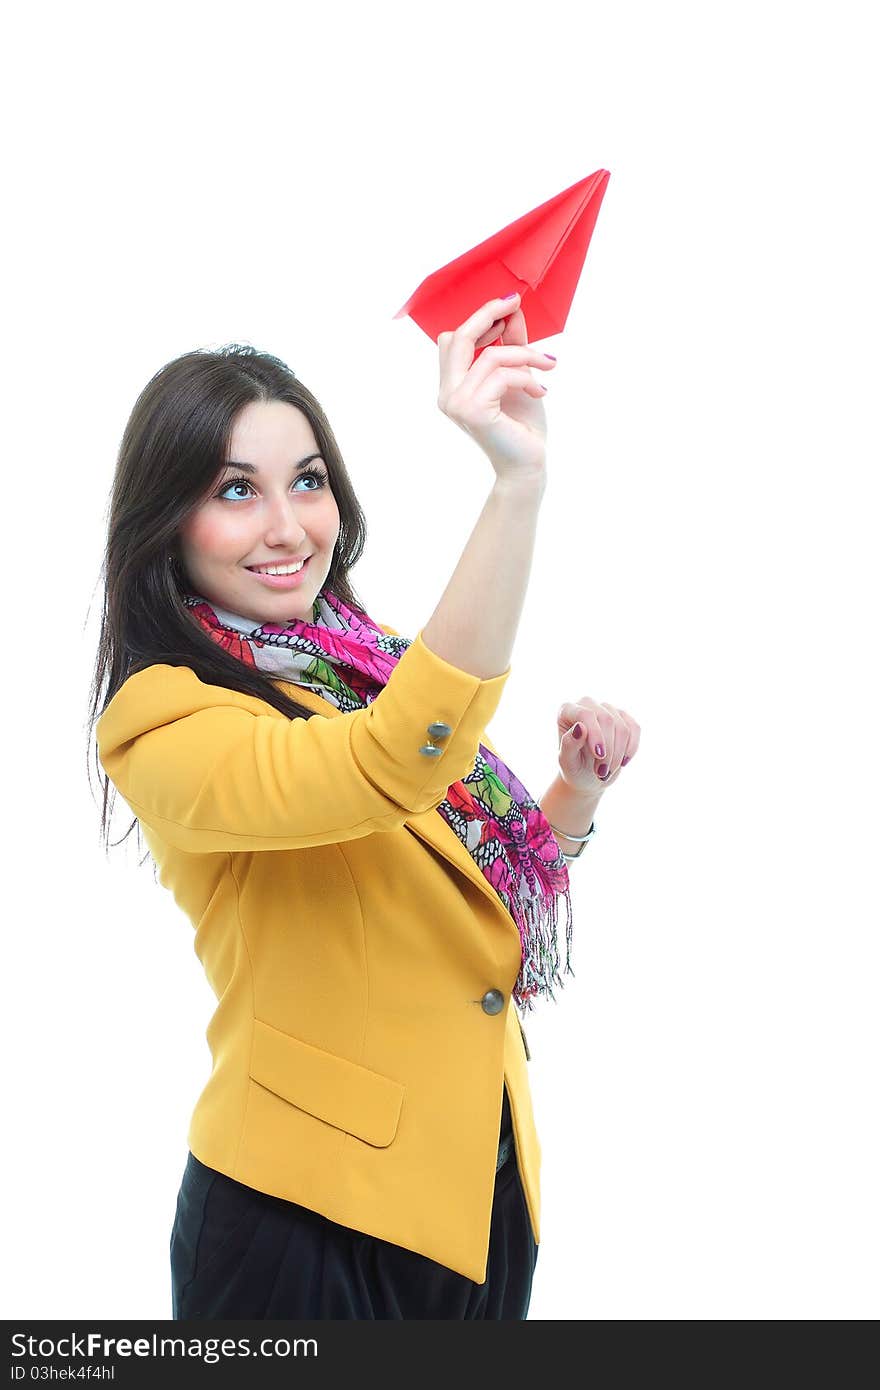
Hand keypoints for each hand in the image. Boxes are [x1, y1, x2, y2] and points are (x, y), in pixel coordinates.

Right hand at [436, 292, 554, 481]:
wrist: (527, 465)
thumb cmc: (522, 425)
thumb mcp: (517, 376)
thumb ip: (510, 344)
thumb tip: (511, 310)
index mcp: (451, 386)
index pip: (452, 340)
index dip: (479, 319)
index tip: (508, 305)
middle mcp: (446, 394)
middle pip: (457, 338)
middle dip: (488, 315)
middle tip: (516, 303)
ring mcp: (456, 404)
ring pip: (489, 356)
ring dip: (525, 355)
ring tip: (547, 365)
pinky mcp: (473, 411)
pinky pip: (502, 375)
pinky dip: (527, 377)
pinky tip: (541, 391)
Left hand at [556, 698, 640, 795]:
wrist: (587, 776)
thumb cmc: (573, 767)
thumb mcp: (566, 762)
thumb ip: (568, 744)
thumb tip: (580, 727)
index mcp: (566, 711)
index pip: (586, 714)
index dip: (596, 734)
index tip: (599, 755)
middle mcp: (586, 704)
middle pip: (607, 719)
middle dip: (608, 749)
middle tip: (601, 772)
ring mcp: (606, 709)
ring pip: (622, 727)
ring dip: (618, 754)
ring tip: (607, 771)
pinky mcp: (623, 717)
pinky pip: (634, 729)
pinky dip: (631, 748)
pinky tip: (622, 762)